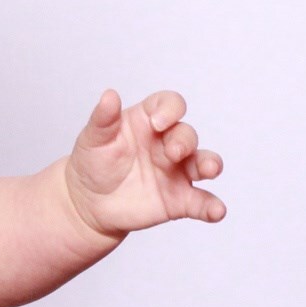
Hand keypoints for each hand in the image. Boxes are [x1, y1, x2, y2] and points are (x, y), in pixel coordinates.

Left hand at [62, 89, 225, 237]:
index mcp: (149, 122)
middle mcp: (168, 143)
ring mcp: (176, 171)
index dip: (170, 109)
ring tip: (209, 169)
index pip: (170, 105)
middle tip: (172, 152)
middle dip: (184, 141)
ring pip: (203, 163)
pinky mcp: (179, 200)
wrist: (89, 203)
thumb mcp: (93, 139)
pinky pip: (201, 201)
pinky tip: (216, 210)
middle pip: (187, 134)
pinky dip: (212, 206)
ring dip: (210, 164)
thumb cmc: (94, 163)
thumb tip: (109, 95)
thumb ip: (103, 119)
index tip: (158, 122)